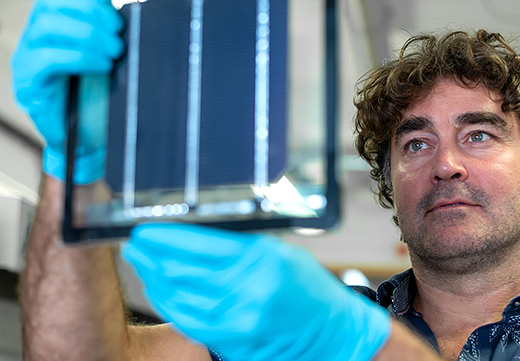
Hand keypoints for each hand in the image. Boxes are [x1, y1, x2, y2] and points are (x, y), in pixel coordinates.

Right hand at [11, 0, 122, 183]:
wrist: (88, 137)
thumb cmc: (99, 95)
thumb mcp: (110, 55)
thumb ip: (112, 30)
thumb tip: (128, 11)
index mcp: (56, 19)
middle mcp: (37, 33)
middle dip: (91, 11)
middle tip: (117, 34)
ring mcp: (29, 56)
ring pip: (48, 24)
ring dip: (88, 34)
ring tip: (112, 52)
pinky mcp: (30, 81)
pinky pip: (49, 58)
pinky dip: (81, 57)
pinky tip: (101, 66)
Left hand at [122, 224, 390, 360]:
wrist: (332, 332)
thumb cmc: (308, 287)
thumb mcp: (279, 252)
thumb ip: (239, 245)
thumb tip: (195, 236)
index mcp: (261, 258)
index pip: (198, 245)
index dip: (165, 237)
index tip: (145, 230)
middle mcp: (246, 289)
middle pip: (181, 271)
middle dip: (150, 257)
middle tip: (135, 246)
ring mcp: (237, 320)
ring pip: (178, 298)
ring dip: (153, 280)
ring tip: (142, 265)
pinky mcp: (232, 341)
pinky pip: (189, 322)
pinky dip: (169, 305)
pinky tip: (159, 291)